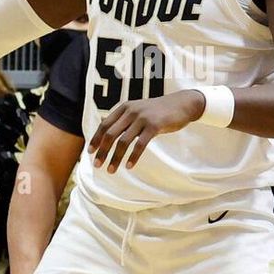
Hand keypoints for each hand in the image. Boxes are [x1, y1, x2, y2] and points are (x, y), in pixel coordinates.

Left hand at [89, 90, 204, 171]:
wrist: (182, 104)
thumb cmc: (159, 111)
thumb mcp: (139, 110)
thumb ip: (124, 119)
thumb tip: (105, 128)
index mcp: (125, 107)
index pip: (104, 125)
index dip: (96, 139)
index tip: (90, 152)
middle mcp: (131, 111)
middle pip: (110, 134)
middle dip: (102, 151)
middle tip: (97, 165)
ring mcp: (142, 118)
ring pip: (123, 141)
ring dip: (115, 157)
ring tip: (111, 170)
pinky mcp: (154, 126)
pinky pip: (140, 144)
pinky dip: (133, 157)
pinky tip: (129, 166)